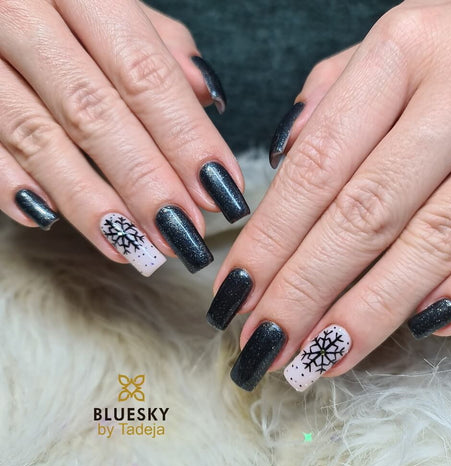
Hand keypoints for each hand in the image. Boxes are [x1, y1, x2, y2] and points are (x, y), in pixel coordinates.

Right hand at [0, 0, 248, 275]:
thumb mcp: (105, 0)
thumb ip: (155, 44)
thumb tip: (208, 94)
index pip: (146, 73)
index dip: (187, 137)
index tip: (220, 189)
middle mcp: (24, 13)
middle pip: (96, 112)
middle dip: (145, 182)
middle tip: (183, 233)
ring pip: (37, 138)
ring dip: (90, 202)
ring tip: (133, 246)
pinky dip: (10, 186)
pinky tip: (47, 219)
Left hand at [208, 0, 450, 390]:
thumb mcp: (389, 53)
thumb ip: (330, 102)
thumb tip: (277, 161)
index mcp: (402, 51)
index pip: (314, 167)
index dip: (269, 240)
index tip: (236, 293)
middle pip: (362, 214)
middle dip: (305, 290)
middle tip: (265, 342)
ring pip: (429, 242)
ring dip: (367, 312)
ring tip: (317, 357)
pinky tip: (415, 327)